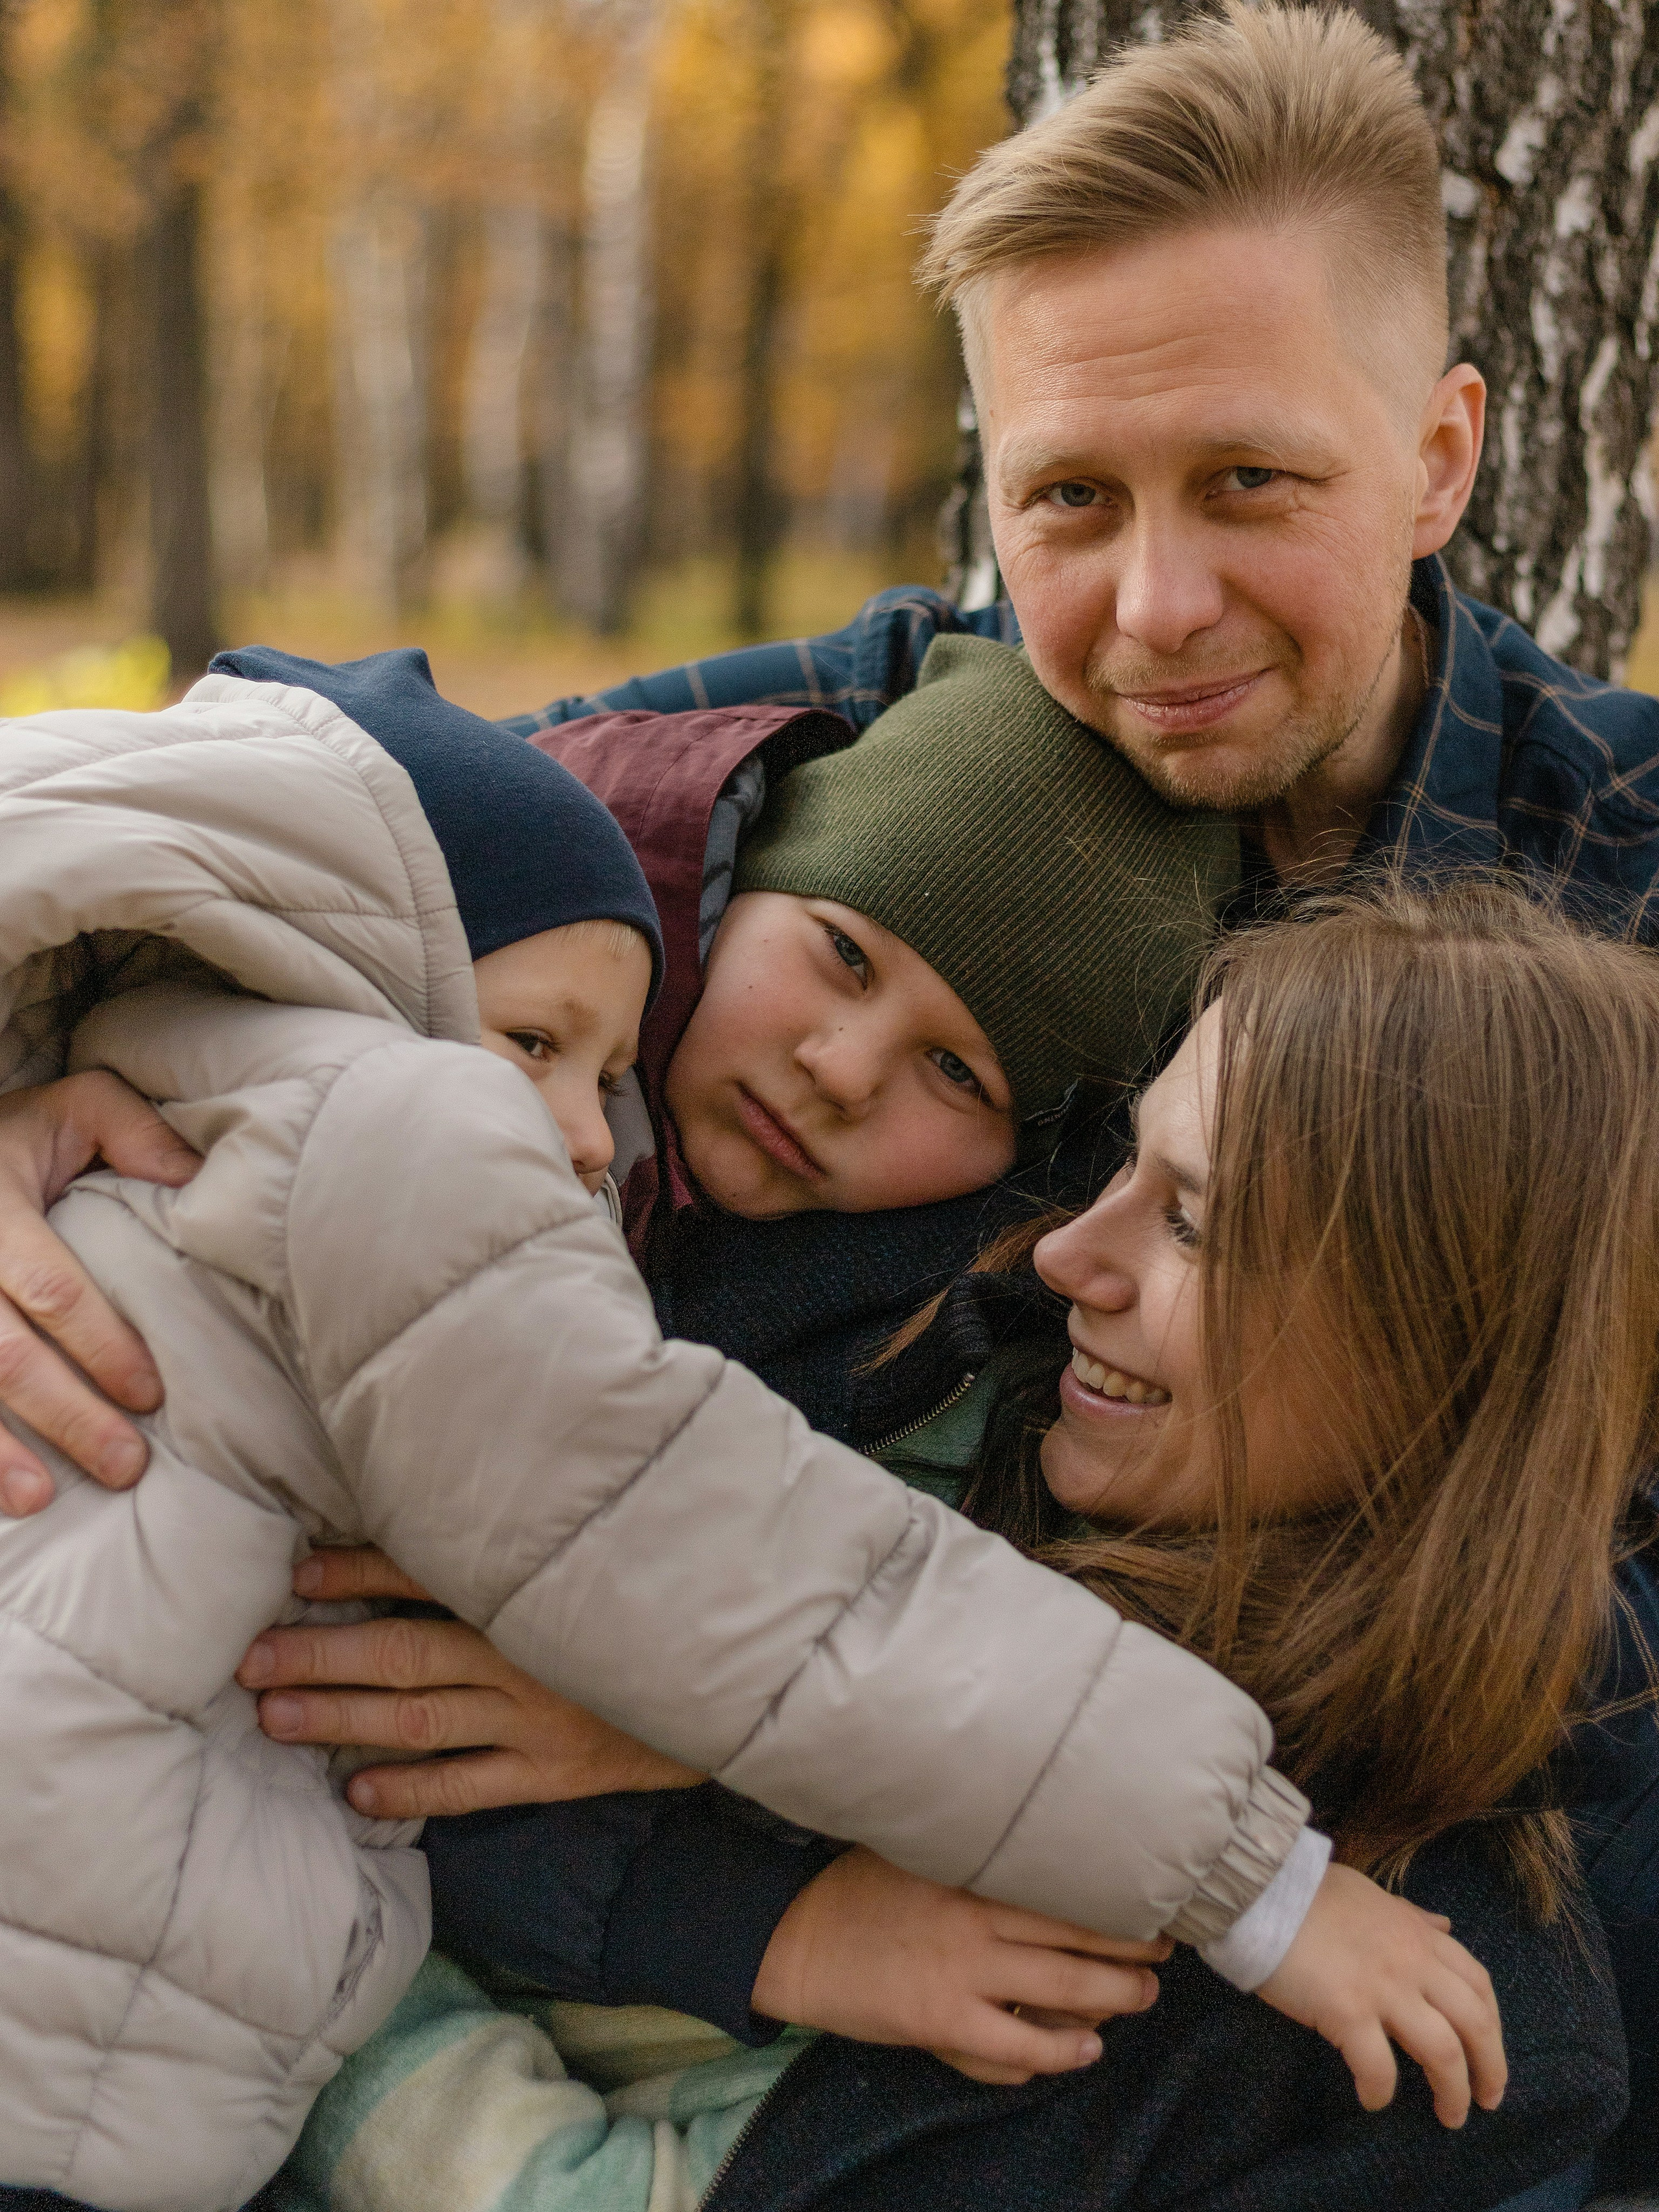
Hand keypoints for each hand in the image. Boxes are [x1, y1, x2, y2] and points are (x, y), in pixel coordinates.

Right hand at [0, 1071, 199, 1515]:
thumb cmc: (8, 1138)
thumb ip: (130, 1129)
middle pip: (1, 1353)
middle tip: (125, 1466)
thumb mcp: (69, 1107)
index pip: (50, 1289)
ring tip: (39, 1500)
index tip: (150, 1394)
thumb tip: (193, 1177)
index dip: (100, 1344)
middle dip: (63, 1414)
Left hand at [237, 1544, 704, 1817]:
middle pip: (404, 1652)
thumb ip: (540, 1532)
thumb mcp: (609, 1551)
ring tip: (275, 1718)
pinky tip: (357, 1794)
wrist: (749, 1677)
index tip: (296, 1576)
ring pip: (422, 1717)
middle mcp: (528, 1652)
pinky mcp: (560, 1773)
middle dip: (321, 1655)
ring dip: (343, 1719)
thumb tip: (461, 1500)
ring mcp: (540, 1717)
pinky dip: (412, 1792)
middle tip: (249, 1662)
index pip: (428, 1574)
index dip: (357, 1574)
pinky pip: (471, 1787)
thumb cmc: (666, 1601)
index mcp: (534, 1590)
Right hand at [751, 1844, 1170, 2085]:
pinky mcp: (942, 2020)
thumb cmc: (861, 1886)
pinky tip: (1086, 2048)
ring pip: (1065, 1989)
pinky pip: (1020, 2046)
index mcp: (971, 1869)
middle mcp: (976, 1916)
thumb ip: (973, 1846)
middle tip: (1164, 1952)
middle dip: (1133, 1949)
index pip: (1064, 1882)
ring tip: (1142, 1997)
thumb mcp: (918, 1847)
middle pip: (1079, 1935)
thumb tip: (1036, 1832)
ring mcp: (962, 1972)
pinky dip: (1061, 2051)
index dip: (1115, 1896)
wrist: (799, 1936)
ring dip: (1115, 1996)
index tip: (1150, 1896)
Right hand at [1257, 1861, 1506, 2128]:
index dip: (1492, 2024)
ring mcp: (1382, 1988)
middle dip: (1490, 2068)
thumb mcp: (1370, 1893)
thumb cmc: (1308, 1890)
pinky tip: (1373, 2100)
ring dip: (1452, 2091)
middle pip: (1475, 2023)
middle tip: (1485, 2100)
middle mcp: (1412, 1962)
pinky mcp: (1347, 2011)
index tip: (1489, 2052)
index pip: (1478, 1983)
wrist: (1260, 1888)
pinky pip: (1379, 2067)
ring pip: (1443, 2052)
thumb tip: (1442, 1925)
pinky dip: (1381, 2092)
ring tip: (1448, 2115)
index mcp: (1417, 1934)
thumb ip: (1408, 1914)